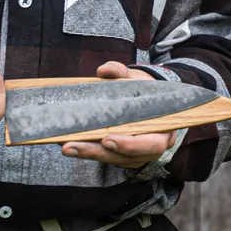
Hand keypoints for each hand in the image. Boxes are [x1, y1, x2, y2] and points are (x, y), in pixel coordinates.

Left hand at [61, 63, 177, 167]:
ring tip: (66, 145)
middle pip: (127, 158)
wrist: (147, 98)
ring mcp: (138, 154)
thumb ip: (120, 72)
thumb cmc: (145, 90)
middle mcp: (152, 147)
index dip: (130, 145)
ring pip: (113, 159)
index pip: (152, 144)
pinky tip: (70, 144)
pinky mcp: (123, 155)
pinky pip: (106, 157)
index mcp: (164, 129)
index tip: (106, 139)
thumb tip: (103, 70)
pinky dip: (88, 151)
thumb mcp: (136, 78)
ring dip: (88, 154)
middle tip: (72, 146)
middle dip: (98, 152)